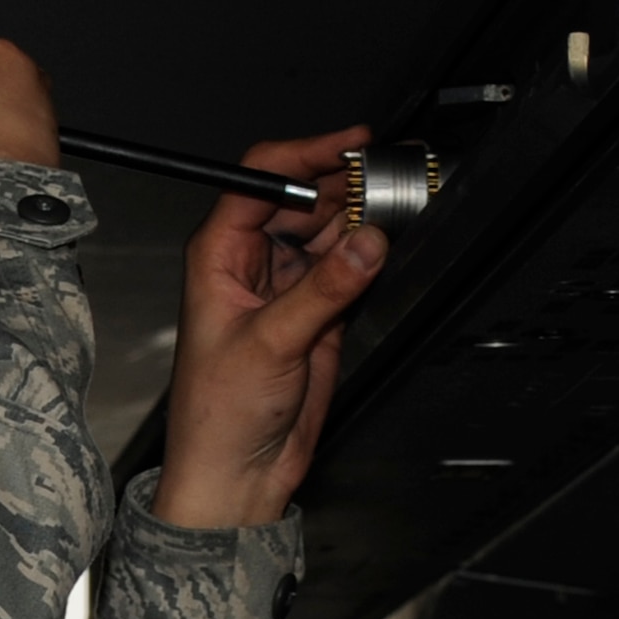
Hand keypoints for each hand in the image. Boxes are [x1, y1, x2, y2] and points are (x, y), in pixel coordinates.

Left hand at [152, 126, 388, 528]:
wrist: (236, 473)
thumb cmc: (218, 415)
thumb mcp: (269, 344)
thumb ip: (322, 292)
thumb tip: (365, 243)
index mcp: (218, 255)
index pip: (262, 180)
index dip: (307, 155)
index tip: (352, 145)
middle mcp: (251, 263)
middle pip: (304, 198)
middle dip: (346, 182)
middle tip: (392, 176)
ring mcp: (287, 285)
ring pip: (331, 228)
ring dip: (364, 214)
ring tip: (400, 201)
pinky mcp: (318, 311)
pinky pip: (349, 265)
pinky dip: (372, 252)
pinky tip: (393, 240)